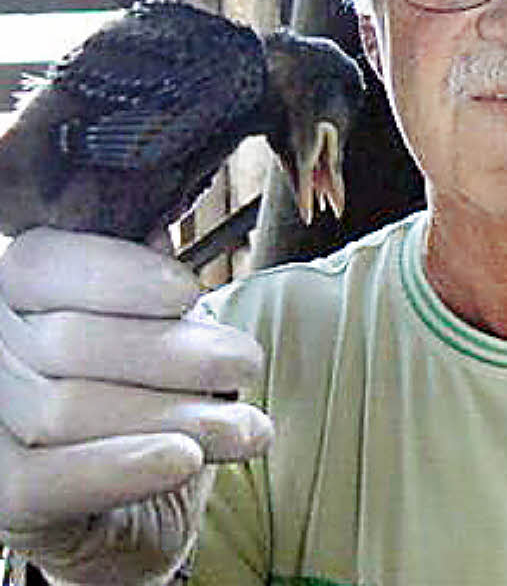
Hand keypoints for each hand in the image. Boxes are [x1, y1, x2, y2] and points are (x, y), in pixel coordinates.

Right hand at [0, 228, 272, 582]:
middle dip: (174, 353)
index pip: (44, 264)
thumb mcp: (156, 324)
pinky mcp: (1, 500)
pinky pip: (50, 481)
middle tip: (247, 363)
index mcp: (20, 292)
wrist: (145, 494)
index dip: (116, 275)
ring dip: (176, 416)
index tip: (187, 293)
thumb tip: (158, 239)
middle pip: (70, 342)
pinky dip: (123, 467)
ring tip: (248, 425)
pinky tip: (183, 458)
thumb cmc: (152, 387)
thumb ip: (149, 284)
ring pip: (69, 409)